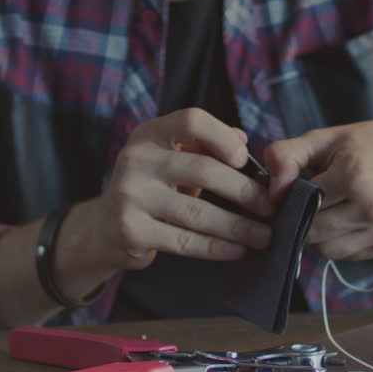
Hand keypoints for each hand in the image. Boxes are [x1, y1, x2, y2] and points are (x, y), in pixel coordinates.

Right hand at [81, 108, 272, 270]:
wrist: (102, 227)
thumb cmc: (151, 186)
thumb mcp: (170, 156)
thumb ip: (205, 144)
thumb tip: (242, 139)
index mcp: (149, 134)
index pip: (191, 120)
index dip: (223, 137)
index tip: (246, 159)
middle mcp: (136, 160)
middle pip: (203, 170)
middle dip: (244, 191)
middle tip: (270, 207)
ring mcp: (131, 196)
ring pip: (198, 212)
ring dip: (238, 226)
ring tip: (264, 235)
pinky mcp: (132, 231)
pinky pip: (184, 241)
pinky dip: (216, 248)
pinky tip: (238, 251)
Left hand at [263, 116, 372, 260]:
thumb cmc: (368, 144)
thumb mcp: (325, 138)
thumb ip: (287, 156)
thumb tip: (271, 192)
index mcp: (354, 175)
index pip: (301, 205)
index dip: (287, 201)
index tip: (288, 193)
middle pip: (313, 233)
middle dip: (301, 221)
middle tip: (304, 203)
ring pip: (328, 251)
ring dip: (318, 236)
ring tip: (326, 210)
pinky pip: (348, 255)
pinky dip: (339, 242)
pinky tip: (346, 218)